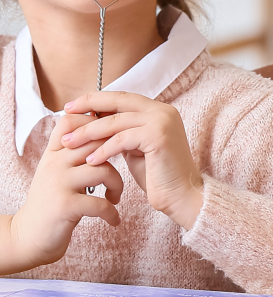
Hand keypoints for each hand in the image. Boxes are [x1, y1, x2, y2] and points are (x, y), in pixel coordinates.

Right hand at [5, 114, 122, 274]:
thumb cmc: (51, 202)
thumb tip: (104, 132)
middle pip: (95, 142)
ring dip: (117, 185)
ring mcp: (59, 183)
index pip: (70, 121)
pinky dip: (112, 213)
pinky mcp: (65, 206)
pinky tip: (113, 218)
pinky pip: (100, 203)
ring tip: (115, 196)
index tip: (110, 136)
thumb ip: (74, 153)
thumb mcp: (57, 172)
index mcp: (53, 153)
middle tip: (122, 168)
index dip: (94, 122)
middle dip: (116, 154)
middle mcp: (54, 163)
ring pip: (103, 170)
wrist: (28, 238)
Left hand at [62, 92, 203, 229]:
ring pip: (117, 121)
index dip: (97, 100)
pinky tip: (89, 160)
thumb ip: (123, 133)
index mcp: (158, 110)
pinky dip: (103, 150)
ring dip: (90, 132)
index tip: (74, 106)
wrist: (182, 198)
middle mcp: (162, 111)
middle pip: (118, 102)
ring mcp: (162, 121)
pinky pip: (122, 140)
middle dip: (89, 106)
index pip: (122, 98)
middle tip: (65, 113)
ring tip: (69, 142)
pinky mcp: (159, 136)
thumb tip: (97, 124)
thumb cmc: (158, 178)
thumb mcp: (137, 149)